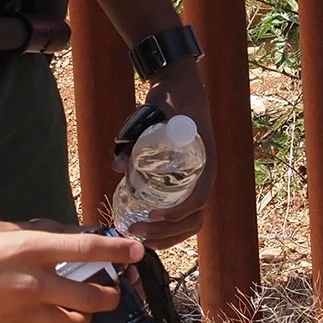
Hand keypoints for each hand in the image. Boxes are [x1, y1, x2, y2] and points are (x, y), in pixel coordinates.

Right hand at [0, 220, 141, 322]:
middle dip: (112, 295)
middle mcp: (34, 284)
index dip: (118, 251)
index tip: (138, 251)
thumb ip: (34, 232)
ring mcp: (24, 312)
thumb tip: (65, 235)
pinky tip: (57, 317)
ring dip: (87, 316)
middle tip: (114, 288)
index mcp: (30, 250)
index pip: (87, 251)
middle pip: (92, 298)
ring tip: (86, 305)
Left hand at [121, 56, 215, 247]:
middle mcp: (203, 175)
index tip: (154, 215)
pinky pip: (182, 211)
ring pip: (190, 220)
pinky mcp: (184, 180)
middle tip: (138, 232)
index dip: (178, 213)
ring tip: (141, 237)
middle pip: (195, 217)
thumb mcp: (157, 114)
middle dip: (168, 231)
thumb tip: (117, 166)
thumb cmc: (173, 98)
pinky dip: (167, 225)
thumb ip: (137, 137)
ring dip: (168, 234)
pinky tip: (147, 229)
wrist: (180, 84)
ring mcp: (196, 179)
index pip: (199, 198)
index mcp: (205, 161)